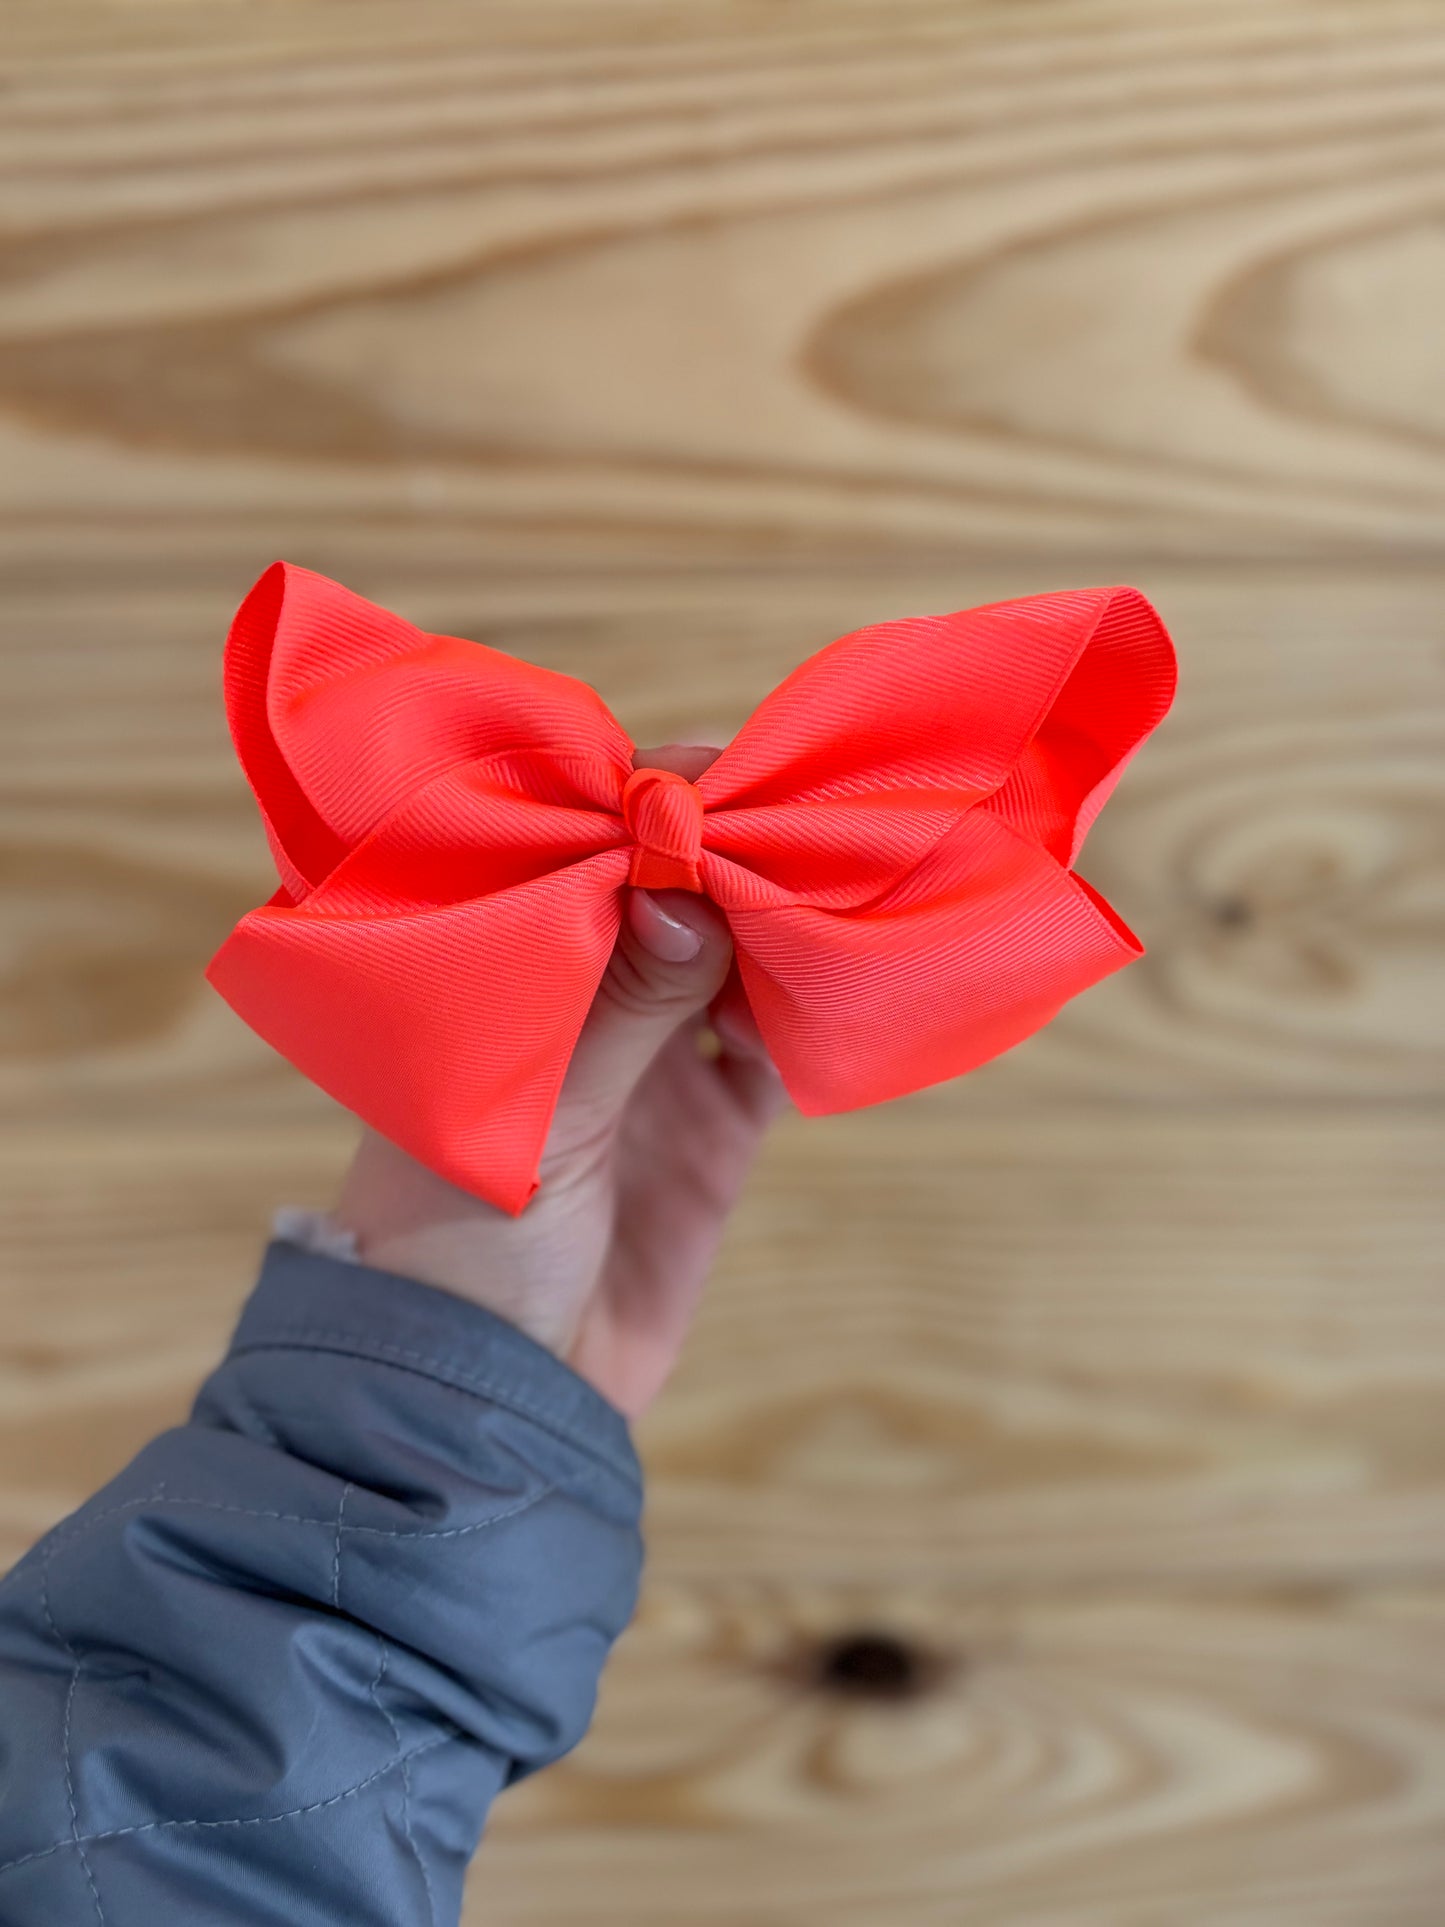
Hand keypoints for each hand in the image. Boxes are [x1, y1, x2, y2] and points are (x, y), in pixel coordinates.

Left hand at [330, 744, 789, 1419]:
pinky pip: (778, 1050)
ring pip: (739, 961)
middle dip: (744, 850)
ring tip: (851, 883)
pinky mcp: (712, 1131)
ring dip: (790, 924)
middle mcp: (584, 1001)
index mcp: (509, 971)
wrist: (488, 1403)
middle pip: (681, 894)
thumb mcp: (533, 1116)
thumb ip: (616, 1007)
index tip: (729, 772)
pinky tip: (855, 977)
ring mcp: (655, 1064)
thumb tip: (685, 885)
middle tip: (821, 815)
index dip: (658, 804)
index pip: (590, 851)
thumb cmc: (458, 1246)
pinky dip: (817, 1014)